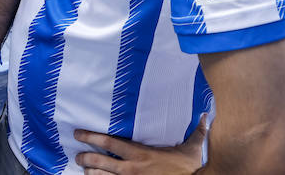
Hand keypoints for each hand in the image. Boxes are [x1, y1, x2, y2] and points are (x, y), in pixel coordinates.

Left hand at [74, 115, 208, 174]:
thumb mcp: (192, 148)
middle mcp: (131, 168)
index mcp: (140, 153)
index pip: (109, 142)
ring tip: (84, 170)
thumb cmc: (188, 169)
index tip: (78, 133)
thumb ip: (197, 131)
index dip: (91, 137)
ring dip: (90, 173)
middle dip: (85, 157)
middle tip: (77, 156)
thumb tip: (207, 115)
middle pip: (99, 161)